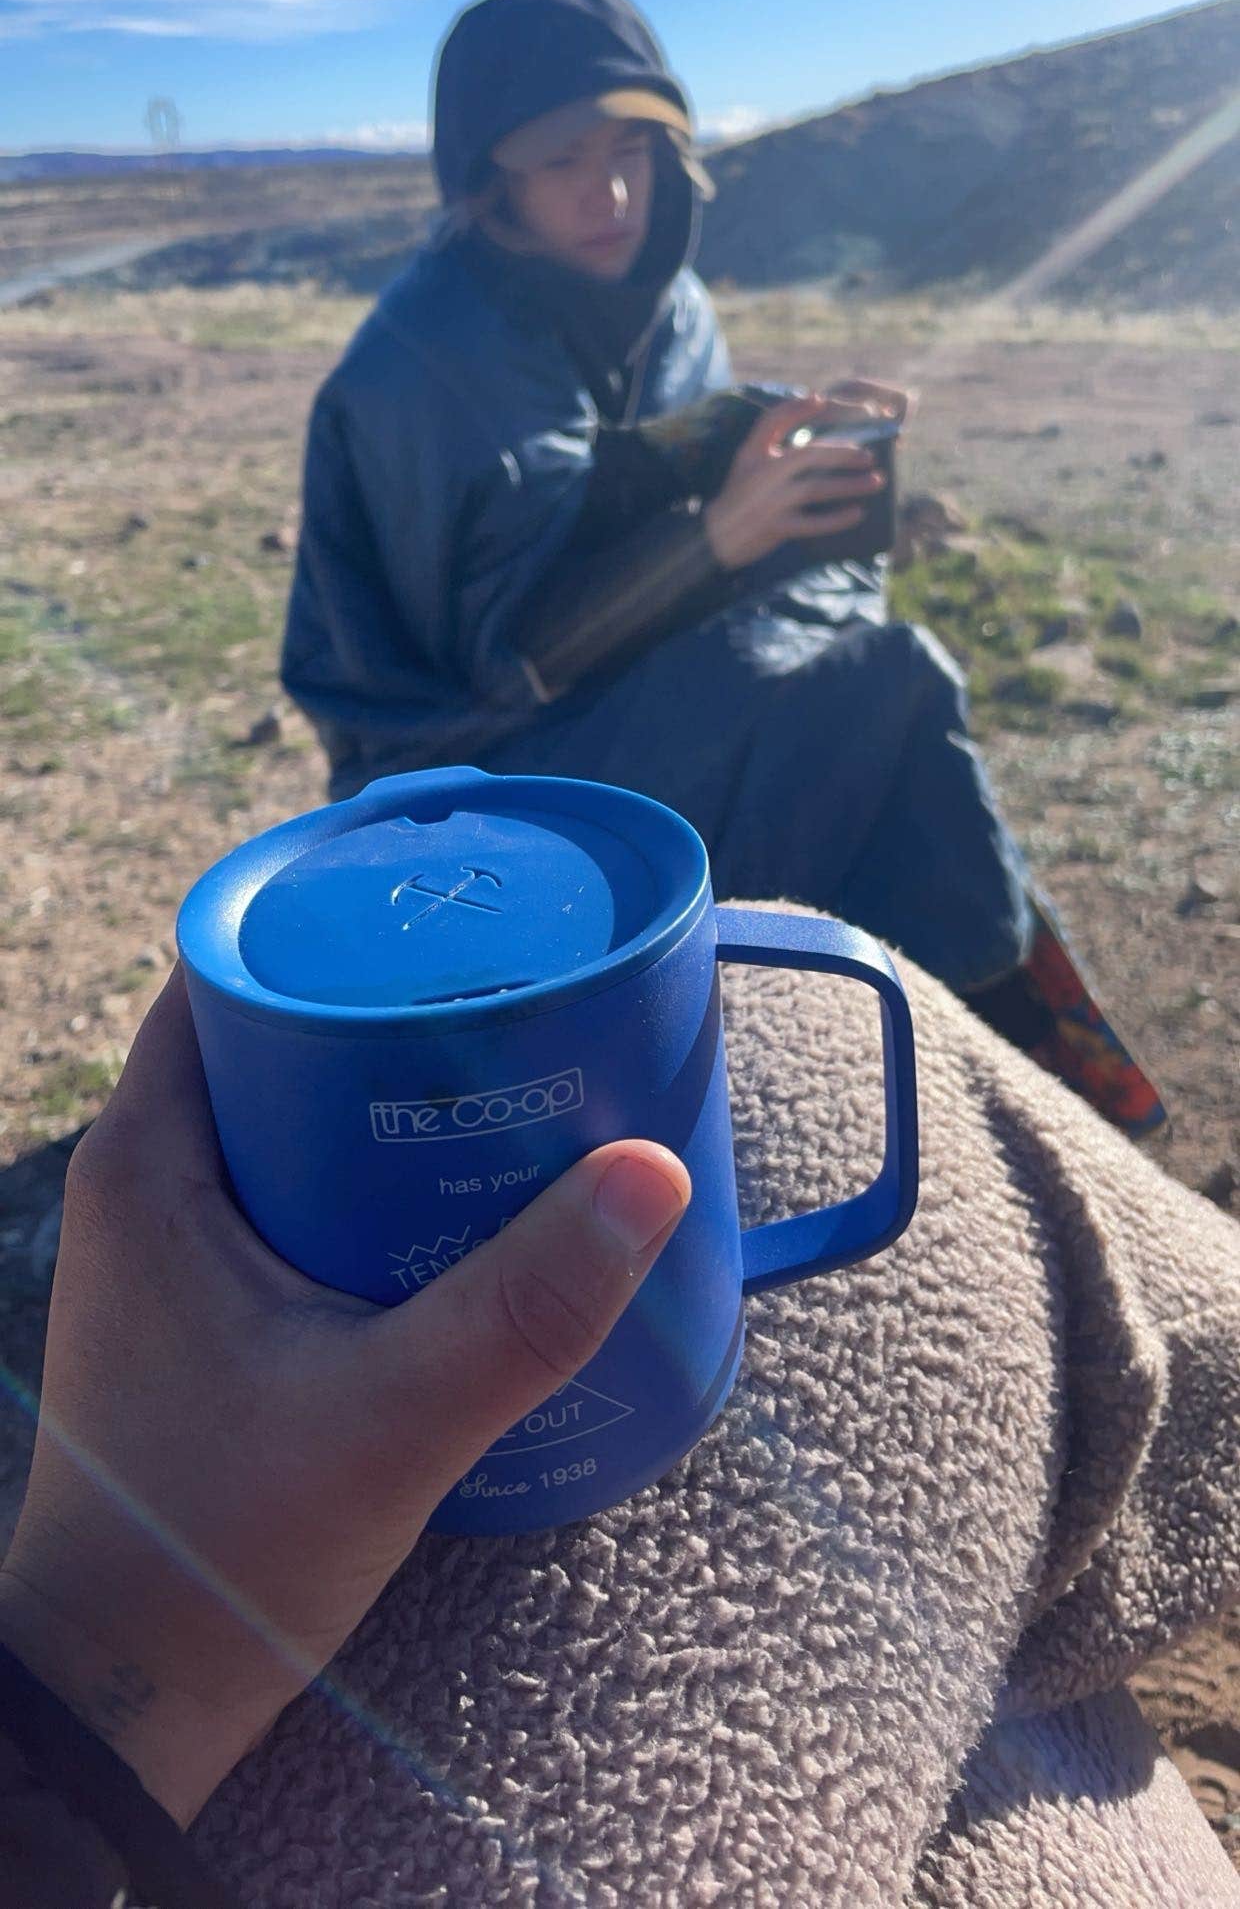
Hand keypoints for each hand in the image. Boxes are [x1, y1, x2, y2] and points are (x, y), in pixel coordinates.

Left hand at [0, 971, 689, 1825]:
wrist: (125, 1699)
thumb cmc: (217, 1550)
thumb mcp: (391, 1417)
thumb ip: (524, 1305)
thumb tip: (653, 1171)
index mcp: (150, 1158)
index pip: (233, 968)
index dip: (341, 919)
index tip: (456, 911)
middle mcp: (150, 1180)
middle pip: (281, 1033)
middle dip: (399, 1008)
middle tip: (525, 1001)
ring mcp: (178, 1247)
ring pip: (299, 1117)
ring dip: (399, 1098)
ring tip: (525, 1091)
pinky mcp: (214, 1308)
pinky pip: (306, 1193)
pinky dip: (384, 1178)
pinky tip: (477, 1209)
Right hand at [702, 391, 890, 571]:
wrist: (713, 538)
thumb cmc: (738, 497)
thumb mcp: (746, 463)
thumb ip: (770, 445)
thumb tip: (815, 437)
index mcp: (752, 453)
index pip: (773, 420)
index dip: (796, 408)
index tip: (820, 399)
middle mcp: (761, 473)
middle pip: (809, 455)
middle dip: (843, 454)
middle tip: (869, 457)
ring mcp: (769, 501)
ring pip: (817, 488)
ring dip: (849, 485)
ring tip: (876, 482)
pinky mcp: (775, 526)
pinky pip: (812, 523)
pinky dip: (836, 519)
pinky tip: (857, 514)